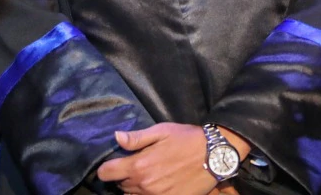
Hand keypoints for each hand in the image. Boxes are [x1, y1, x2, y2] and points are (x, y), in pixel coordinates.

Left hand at [96, 123, 234, 194]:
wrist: (214, 155)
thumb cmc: (186, 139)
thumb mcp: (161, 131)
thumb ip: (136, 138)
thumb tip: (116, 137)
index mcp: (139, 165)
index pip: (107, 173)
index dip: (106, 168)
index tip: (112, 164)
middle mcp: (144, 185)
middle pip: (121, 186)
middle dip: (123, 176)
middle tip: (135, 165)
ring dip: (135, 187)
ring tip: (147, 176)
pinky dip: (149, 194)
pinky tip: (158, 184)